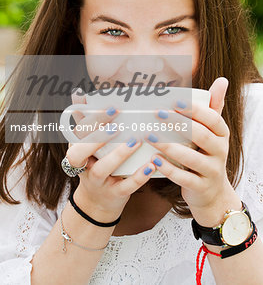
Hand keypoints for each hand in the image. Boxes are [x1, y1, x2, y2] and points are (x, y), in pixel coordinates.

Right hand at [65, 89, 156, 219]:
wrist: (99, 202)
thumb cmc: (97, 163)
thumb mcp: (89, 144)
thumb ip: (86, 120)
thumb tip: (79, 93)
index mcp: (77, 148)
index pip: (79, 133)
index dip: (93, 120)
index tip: (113, 108)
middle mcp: (83, 166)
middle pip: (80, 153)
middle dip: (97, 137)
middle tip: (117, 125)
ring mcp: (97, 182)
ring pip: (102, 169)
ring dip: (119, 155)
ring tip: (136, 142)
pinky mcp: (113, 195)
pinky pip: (124, 187)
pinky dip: (138, 176)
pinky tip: (151, 165)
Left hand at [144, 77, 241, 225]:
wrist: (213, 192)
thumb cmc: (207, 153)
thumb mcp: (213, 131)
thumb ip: (214, 106)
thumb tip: (222, 79)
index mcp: (223, 134)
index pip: (212, 118)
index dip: (194, 109)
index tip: (174, 100)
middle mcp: (221, 151)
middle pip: (202, 136)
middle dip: (179, 124)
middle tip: (157, 114)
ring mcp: (212, 171)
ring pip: (192, 158)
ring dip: (169, 146)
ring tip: (150, 136)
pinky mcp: (201, 187)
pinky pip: (184, 178)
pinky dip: (169, 169)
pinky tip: (154, 160)